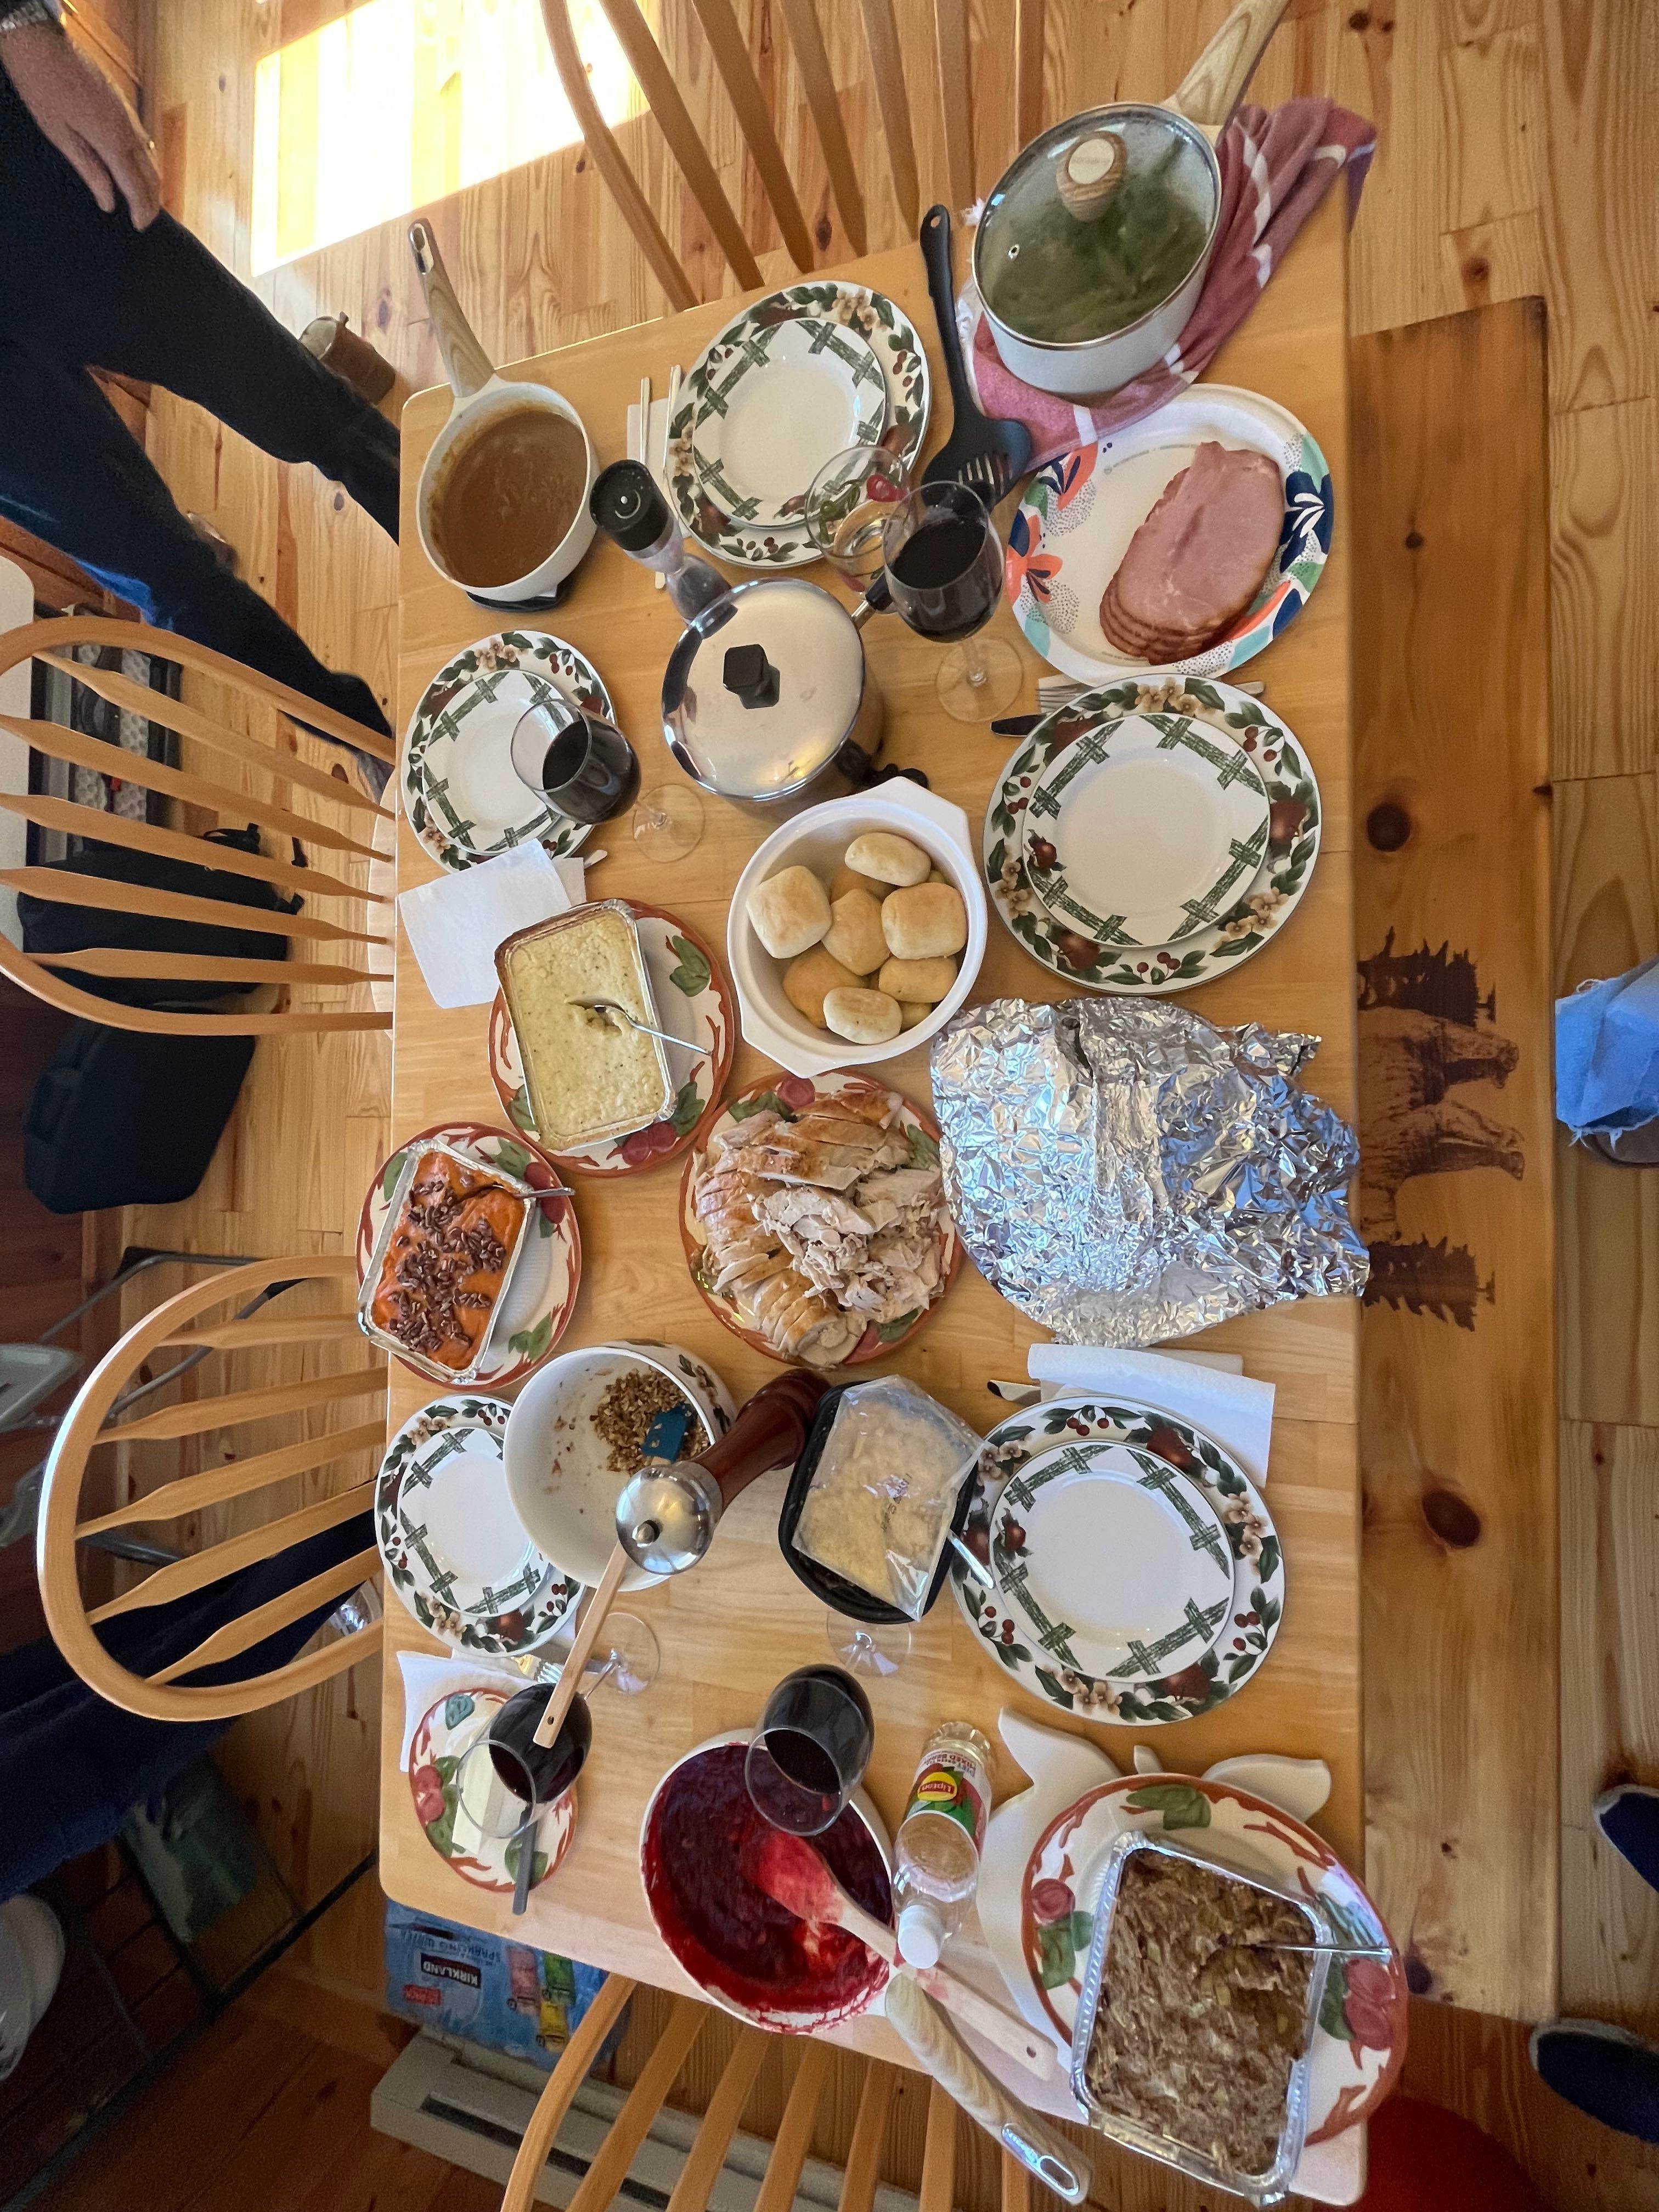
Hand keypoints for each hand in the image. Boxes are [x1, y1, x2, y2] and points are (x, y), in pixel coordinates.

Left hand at [1, 23, 160, 226]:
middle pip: (152, 174)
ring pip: (151, 156)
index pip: (136, 185)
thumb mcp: (60, 135)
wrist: (41, 44)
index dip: (141, 210)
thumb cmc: (43, 87)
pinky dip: (143, 159)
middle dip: (152, 200)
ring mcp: (128, 113)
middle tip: (145, 219)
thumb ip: (89, 170)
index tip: (139, 227)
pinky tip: (132, 166)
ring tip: (142, 198)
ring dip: (150, 180)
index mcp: (112, 140)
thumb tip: (107, 201)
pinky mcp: (123, 103)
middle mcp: (128, 128)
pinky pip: (142, 139)